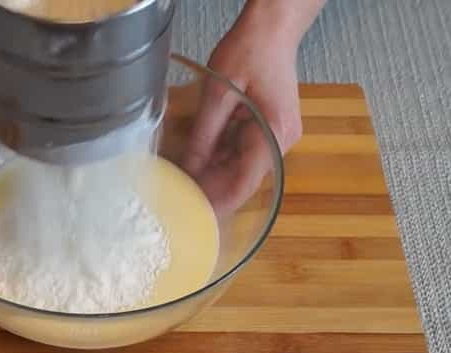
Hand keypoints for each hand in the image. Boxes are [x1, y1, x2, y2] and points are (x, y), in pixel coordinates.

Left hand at [183, 0, 323, 215]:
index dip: (219, 203)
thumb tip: (189, 169)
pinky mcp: (267, 128)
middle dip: (212, 192)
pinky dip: (219, 159)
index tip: (194, 218)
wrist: (273, 27)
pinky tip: (195, 164)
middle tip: (178, 204)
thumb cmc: (250, 50)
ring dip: (213, 176)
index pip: (244, 184)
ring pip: (240, 167)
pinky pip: (241, 152)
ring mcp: (276, 136)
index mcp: (273, 135)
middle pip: (242, 179)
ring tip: (181, 188)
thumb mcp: (219, 94)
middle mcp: (281, 142)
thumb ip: (204, 135)